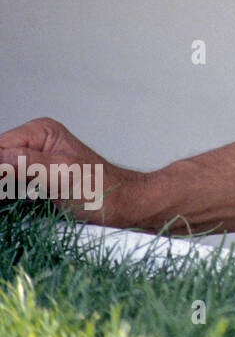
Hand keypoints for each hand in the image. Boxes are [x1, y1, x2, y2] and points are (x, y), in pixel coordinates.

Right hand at [0, 117, 141, 225]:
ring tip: (29, 197)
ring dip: (5, 191)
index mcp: (39, 132)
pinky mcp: (32, 183)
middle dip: (1, 181)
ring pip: (2, 177)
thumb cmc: (100, 188)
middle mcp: (33, 143)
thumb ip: (23, 163)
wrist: (121, 205)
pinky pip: (8, 188)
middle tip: (18, 194)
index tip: (5, 187)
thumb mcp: (59, 173)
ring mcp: (32, 163)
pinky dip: (7, 198)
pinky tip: (15, 203)